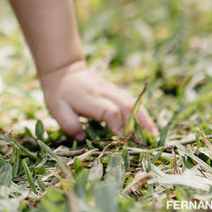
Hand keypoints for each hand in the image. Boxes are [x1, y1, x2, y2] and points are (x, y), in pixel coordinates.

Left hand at [39, 60, 157, 139]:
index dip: (119, 125)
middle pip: (127, 106)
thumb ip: (69, 125)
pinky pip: (131, 99)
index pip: (110, 111)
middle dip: (139, 124)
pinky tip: (148, 124)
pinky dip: (141, 111)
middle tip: (148, 141)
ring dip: (144, 118)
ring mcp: (111, 90)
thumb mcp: (57, 110)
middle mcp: (104, 93)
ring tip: (154, 134)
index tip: (123, 140)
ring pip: (132, 101)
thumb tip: (82, 139)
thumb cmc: (59, 93)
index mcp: (90, 99)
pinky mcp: (114, 89)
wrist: (63, 70)